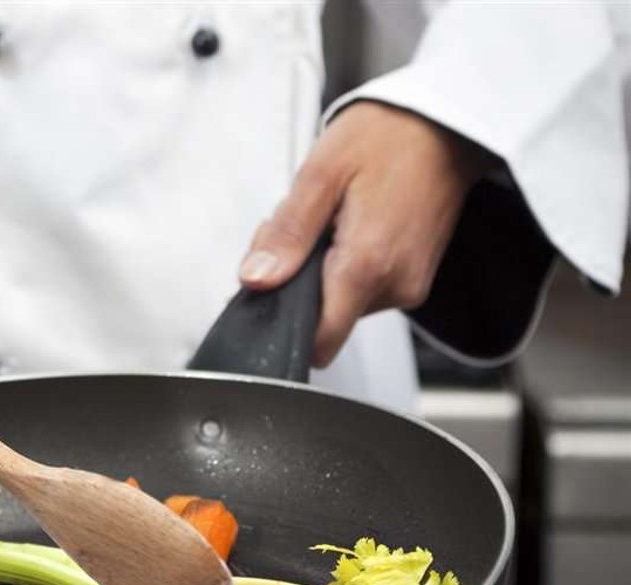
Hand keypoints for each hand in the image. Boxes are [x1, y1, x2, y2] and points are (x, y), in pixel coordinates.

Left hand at [238, 102, 491, 367]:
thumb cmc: (386, 137)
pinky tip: (351, 224)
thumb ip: (287, 234)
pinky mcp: (414, 280)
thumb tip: (256, 280)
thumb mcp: (321, 173)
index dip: (286, 320)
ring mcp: (408, 286)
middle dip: (299, 279)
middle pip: (324, 317)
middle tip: (306, 224)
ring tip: (333, 217)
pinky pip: (363, 288)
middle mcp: (394, 286)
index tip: (275, 285)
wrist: (448, 124)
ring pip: (341, 302)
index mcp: (367, 265)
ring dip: (321, 268)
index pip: (320, 340)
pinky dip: (345, 264)